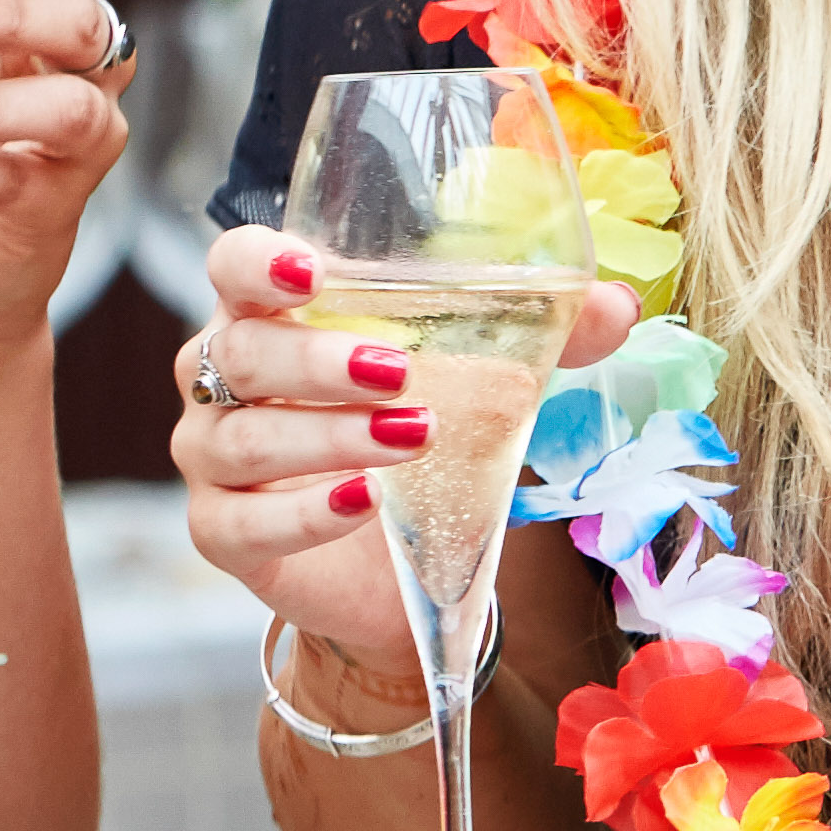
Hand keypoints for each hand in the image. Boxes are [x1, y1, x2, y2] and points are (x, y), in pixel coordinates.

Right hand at [173, 228, 641, 664]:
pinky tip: (367, 500)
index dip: (257, 264)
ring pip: (241, 438)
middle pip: (239, 353)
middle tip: (400, 369)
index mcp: (274, 315)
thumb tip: (618, 305)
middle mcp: (223, 379)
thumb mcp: (486, 378)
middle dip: (318, 359)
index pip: (233, 267)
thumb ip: (547, 335)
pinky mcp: (223, 534)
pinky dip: (308, 512)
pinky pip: (244, 523)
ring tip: (413, 435)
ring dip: (327, 436)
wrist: (401, 565)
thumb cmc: (426, 437)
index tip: (313, 272)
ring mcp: (212, 458)